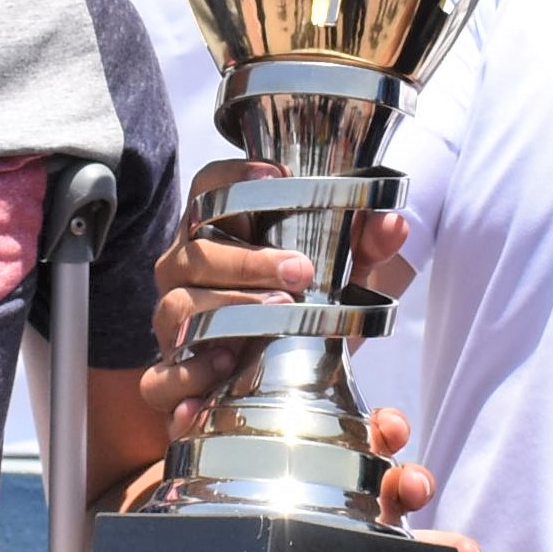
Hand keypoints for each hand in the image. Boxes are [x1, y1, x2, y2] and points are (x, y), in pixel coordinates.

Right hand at [142, 160, 409, 434]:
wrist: (286, 374)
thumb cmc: (305, 306)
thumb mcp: (345, 275)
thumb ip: (367, 246)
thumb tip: (393, 223)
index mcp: (217, 231)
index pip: (209, 190)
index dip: (234, 178)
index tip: (277, 176)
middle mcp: (184, 270)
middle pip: (194, 251)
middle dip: (248, 260)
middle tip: (301, 271)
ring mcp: (173, 320)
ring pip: (179, 305)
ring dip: (228, 307)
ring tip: (279, 313)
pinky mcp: (171, 373)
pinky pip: (159, 376)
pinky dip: (189, 373)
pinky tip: (227, 365)